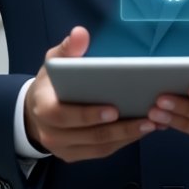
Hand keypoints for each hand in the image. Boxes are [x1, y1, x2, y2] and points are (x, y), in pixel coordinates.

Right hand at [24, 27, 154, 161]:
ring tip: (151, 124)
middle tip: (146, 119)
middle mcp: (51, 133)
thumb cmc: (51, 83)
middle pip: (89, 135)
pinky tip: (142, 131)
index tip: (114, 109)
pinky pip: (101, 152)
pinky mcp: (74, 155)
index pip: (64, 116)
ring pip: (99, 147)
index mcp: (44, 109)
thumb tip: (80, 33)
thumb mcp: (54, 61)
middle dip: (119, 129)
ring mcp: (63, 148)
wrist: (37, 110)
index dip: (88, 115)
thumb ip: (68, 48)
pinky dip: (123, 142)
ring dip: (127, 137)